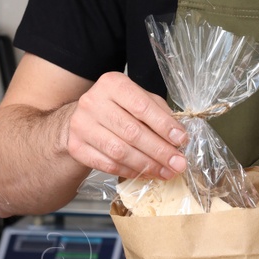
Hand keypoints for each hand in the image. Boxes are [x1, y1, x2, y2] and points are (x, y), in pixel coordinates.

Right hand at [62, 72, 187, 179]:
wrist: (84, 119)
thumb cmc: (118, 108)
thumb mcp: (139, 100)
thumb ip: (159, 113)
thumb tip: (179, 137)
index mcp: (112, 84)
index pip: (141, 106)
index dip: (164, 125)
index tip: (181, 140)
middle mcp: (93, 102)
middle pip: (132, 131)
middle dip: (159, 151)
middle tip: (178, 163)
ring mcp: (81, 125)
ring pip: (119, 151)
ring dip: (147, 165)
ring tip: (166, 172)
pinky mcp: (76, 147)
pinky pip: (108, 165)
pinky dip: (130, 172)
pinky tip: (145, 173)